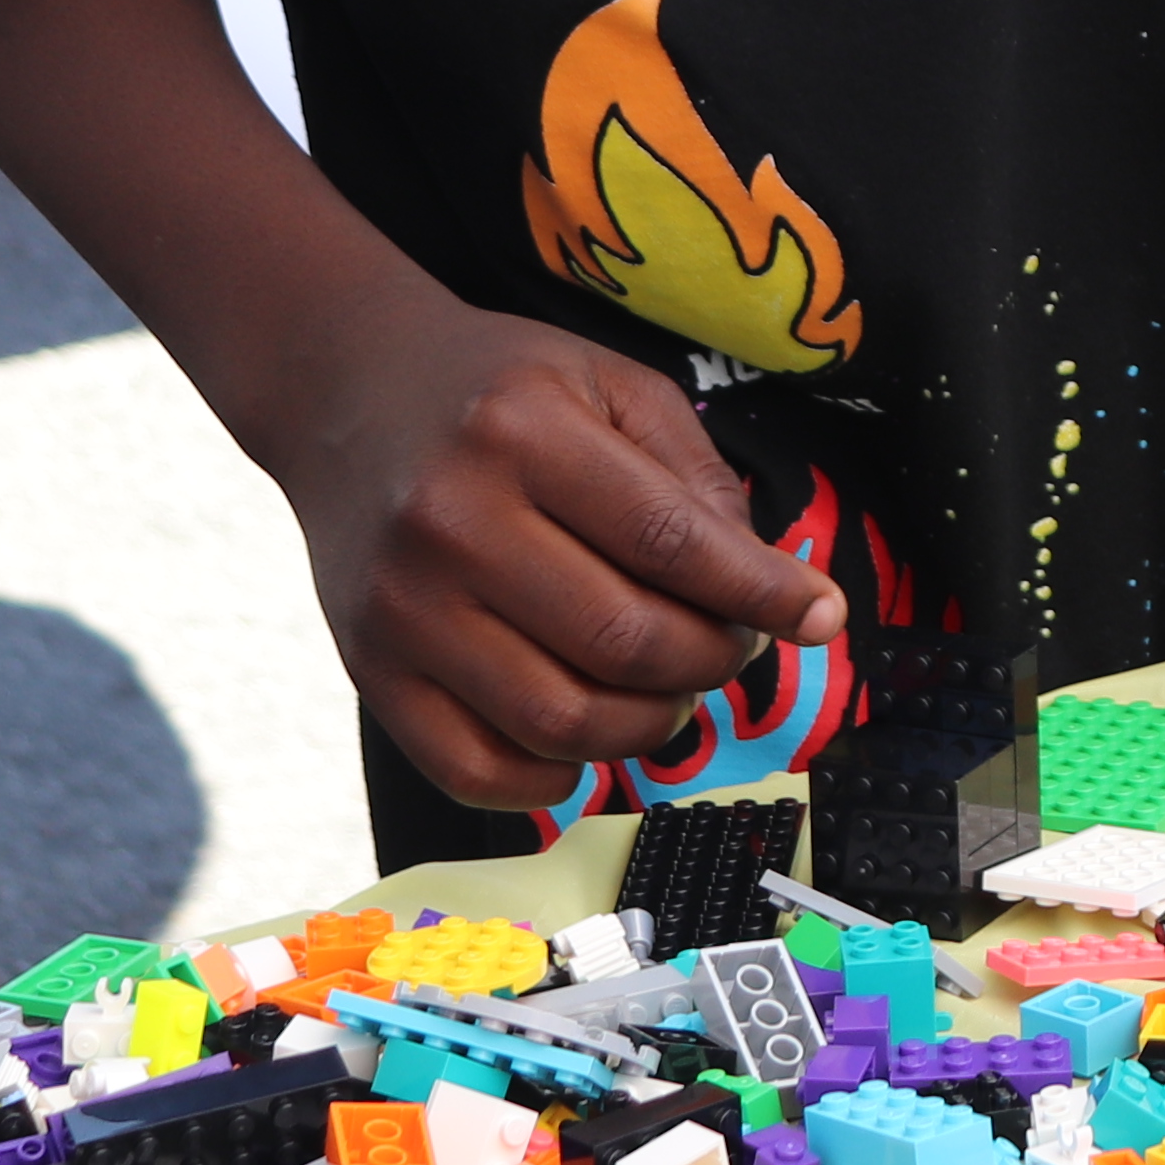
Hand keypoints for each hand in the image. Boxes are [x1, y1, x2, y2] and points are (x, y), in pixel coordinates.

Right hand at [245, 285, 846, 810]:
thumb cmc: (497, 389)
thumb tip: (764, 584)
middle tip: (728, 647)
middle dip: (709, 662)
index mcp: (523, 432)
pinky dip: (553, 781)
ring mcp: (403, 607)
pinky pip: (474, 771)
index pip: (670, 542)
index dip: (761, 592)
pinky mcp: (370, 670)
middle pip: (624, 643)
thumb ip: (692, 474)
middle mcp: (453, 521)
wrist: (343, 390)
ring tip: (666, 692)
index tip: (821, 616)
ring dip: (646, 727)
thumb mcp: (607, 382)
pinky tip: (586, 745)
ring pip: (561, 723)